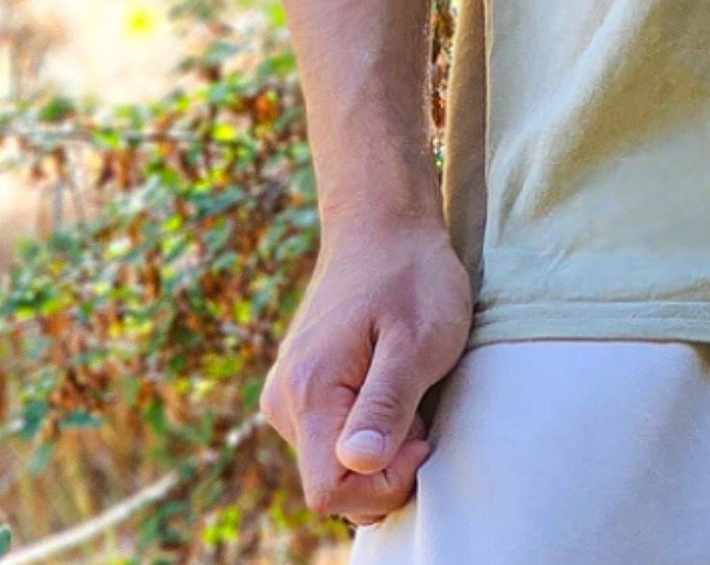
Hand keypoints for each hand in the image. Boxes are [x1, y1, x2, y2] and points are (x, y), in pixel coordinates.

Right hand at [260, 214, 474, 524]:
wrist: (382, 222)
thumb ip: (387, 404)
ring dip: (378, 445)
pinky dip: (365, 428)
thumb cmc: (411, 275)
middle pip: (332, 484)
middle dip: (385, 465)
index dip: (383, 483)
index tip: (422, 435)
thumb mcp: (418, 338)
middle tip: (418, 404)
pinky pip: (330, 438)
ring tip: (404, 385)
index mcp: (308, 392)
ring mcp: (286, 396)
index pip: (330, 492)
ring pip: (332, 463)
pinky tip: (387, 384)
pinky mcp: (298, 389)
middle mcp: (283, 401)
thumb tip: (357, 465)